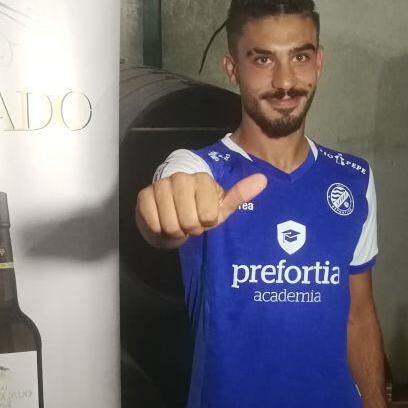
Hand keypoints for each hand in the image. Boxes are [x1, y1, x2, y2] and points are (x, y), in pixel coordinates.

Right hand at [136, 171, 266, 247]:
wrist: (169, 215)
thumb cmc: (198, 212)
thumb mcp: (221, 207)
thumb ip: (240, 194)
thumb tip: (263, 179)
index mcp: (202, 179)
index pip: (208, 215)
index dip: (206, 222)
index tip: (203, 217)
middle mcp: (180, 178)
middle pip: (189, 221)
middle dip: (190, 228)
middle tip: (189, 222)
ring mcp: (160, 185)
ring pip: (171, 224)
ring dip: (175, 230)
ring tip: (177, 222)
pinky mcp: (144, 196)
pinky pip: (154, 222)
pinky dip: (159, 228)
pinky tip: (162, 221)